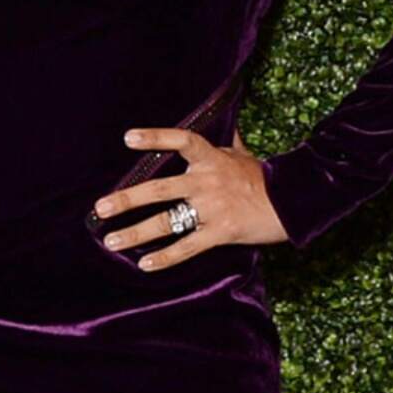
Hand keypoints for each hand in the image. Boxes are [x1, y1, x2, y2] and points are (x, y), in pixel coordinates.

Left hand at [93, 128, 288, 270]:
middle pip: (160, 189)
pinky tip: (144, 264)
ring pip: (166, 222)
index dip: (155, 138)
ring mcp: (213, 208)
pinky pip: (187, 247)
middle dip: (127, 199)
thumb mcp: (243, 155)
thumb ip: (227, 143)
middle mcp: (207, 181)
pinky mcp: (221, 232)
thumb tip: (226, 127)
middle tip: (100, 207)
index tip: (128, 138)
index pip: (181, 141)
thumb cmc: (264, 178)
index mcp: (211, 158)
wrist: (292, 203)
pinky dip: (165, 257)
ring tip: (112, 240)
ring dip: (136, 233)